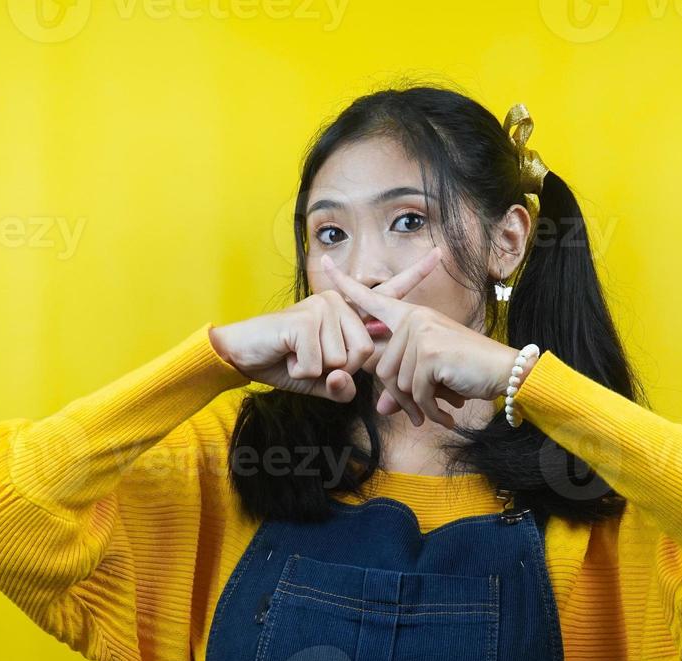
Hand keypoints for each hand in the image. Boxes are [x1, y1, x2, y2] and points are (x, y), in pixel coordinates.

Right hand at [208, 248, 443, 402]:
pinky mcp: (306, 319)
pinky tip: (289, 356)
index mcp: (348, 312)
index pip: (387, 295)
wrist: (242, 353)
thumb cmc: (285, 362)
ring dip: (319, 372)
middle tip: (312, 362)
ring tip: (299, 356)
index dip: (414, 276)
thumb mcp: (321, 381)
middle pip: (367, 353)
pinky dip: (303, 371)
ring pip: (345, 361)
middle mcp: (339, 302)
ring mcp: (322, 307)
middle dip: (340, 371)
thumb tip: (345, 383)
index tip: (439, 253)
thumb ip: (343, 386)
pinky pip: (322, 364)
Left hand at [320, 252, 519, 426]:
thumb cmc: (471, 370)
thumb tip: (384, 409)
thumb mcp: (432, 378)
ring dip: (419, 405)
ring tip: (440, 407)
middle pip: (384, 368)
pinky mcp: (428, 353)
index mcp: (411, 316)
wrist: (506, 371)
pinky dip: (430, 409)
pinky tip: (446, 412)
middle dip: (403, 397)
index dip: (346, 284)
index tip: (324, 262)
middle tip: (425, 411)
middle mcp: (414, 319)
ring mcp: (420, 333)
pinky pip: (415, 393)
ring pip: (398, 384)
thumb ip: (404, 388)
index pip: (372, 299)